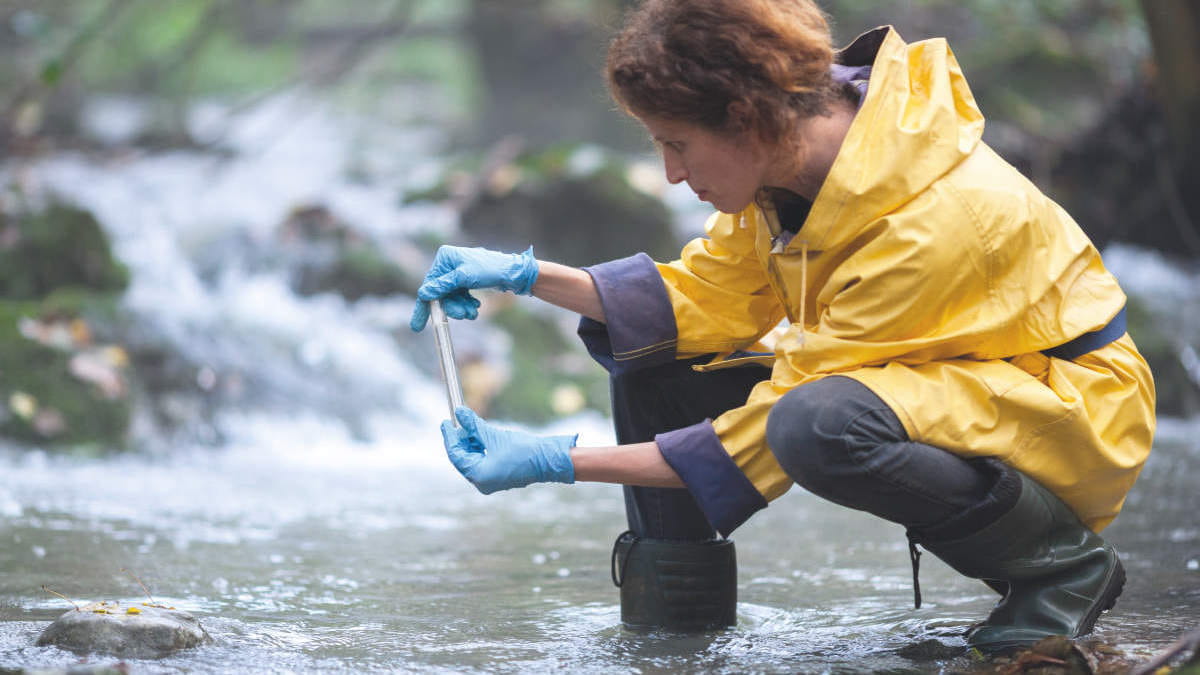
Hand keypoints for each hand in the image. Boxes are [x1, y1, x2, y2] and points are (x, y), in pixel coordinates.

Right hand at [410, 245, 538, 330]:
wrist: (514, 273)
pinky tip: (476, 307)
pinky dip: (466, 304)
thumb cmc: (491, 270)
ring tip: (473, 312)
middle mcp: (449, 263)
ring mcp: (458, 272)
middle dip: (452, 307)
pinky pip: (460, 297)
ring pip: (451, 298)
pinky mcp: (466, 280)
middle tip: (463, 315)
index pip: (429, 285)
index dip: (424, 306)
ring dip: (461, 308)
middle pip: (441, 293)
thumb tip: (423, 294)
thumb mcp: (464, 278)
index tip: (417, 326)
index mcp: (445, 257)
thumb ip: (443, 286)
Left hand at [440, 406, 575, 493]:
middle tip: (460, 422)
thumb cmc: (522, 450)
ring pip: (473, 460)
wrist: (547, 460)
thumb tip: (459, 413)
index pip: (456, 455)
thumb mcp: (494, 435)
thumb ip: (474, 425)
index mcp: (479, 476)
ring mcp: (491, 482)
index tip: (446, 422)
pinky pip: (483, 463)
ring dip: (471, 443)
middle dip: (461, 440)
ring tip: (473, 426)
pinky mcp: (499, 478)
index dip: (450, 437)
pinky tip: (482, 436)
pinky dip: (481, 449)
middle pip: (463, 459)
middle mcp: (482, 483)